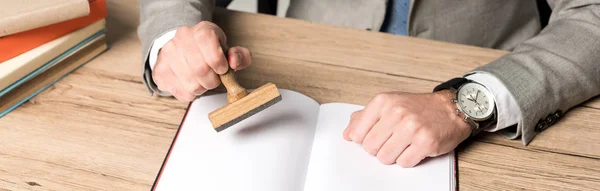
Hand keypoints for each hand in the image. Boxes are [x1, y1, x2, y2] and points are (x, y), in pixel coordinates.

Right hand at [152, 21, 251, 100]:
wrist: (183, 51)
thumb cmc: (209, 52)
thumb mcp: (228, 51)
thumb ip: (240, 56)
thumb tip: (234, 61)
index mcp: (201, 30)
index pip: (206, 39)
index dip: (217, 59)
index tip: (222, 68)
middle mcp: (181, 39)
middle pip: (200, 68)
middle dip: (213, 80)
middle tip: (214, 78)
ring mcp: (168, 55)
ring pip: (192, 84)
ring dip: (203, 88)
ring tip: (202, 80)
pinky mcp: (160, 72)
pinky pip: (182, 93)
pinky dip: (192, 94)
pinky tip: (191, 83)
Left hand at [343, 90, 471, 167]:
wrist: (450, 109)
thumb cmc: (418, 108)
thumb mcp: (388, 104)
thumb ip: (364, 118)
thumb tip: (347, 134)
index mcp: (383, 102)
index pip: (357, 134)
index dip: (364, 139)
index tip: (374, 136)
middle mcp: (396, 113)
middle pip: (370, 148)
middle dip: (379, 149)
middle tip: (391, 141)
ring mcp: (411, 128)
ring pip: (385, 157)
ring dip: (393, 155)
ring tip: (403, 144)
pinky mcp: (425, 142)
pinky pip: (404, 162)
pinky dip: (408, 159)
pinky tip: (414, 148)